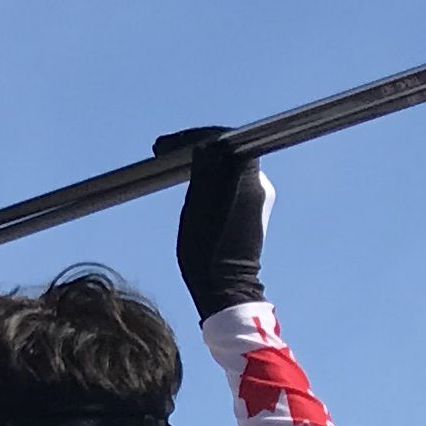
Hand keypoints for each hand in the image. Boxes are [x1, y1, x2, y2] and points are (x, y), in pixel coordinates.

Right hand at [173, 132, 270, 320]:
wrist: (226, 289)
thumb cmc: (208, 252)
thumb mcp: (197, 205)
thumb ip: (205, 168)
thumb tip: (204, 143)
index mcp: (248, 177)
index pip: (219, 138)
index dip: (190, 137)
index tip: (164, 147)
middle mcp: (260, 182)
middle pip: (225, 149)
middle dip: (195, 147)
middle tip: (165, 151)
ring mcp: (260, 196)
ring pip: (227, 165)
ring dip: (202, 163)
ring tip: (174, 168)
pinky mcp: (255, 210)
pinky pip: (231, 181)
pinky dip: (211, 179)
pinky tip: (192, 185)